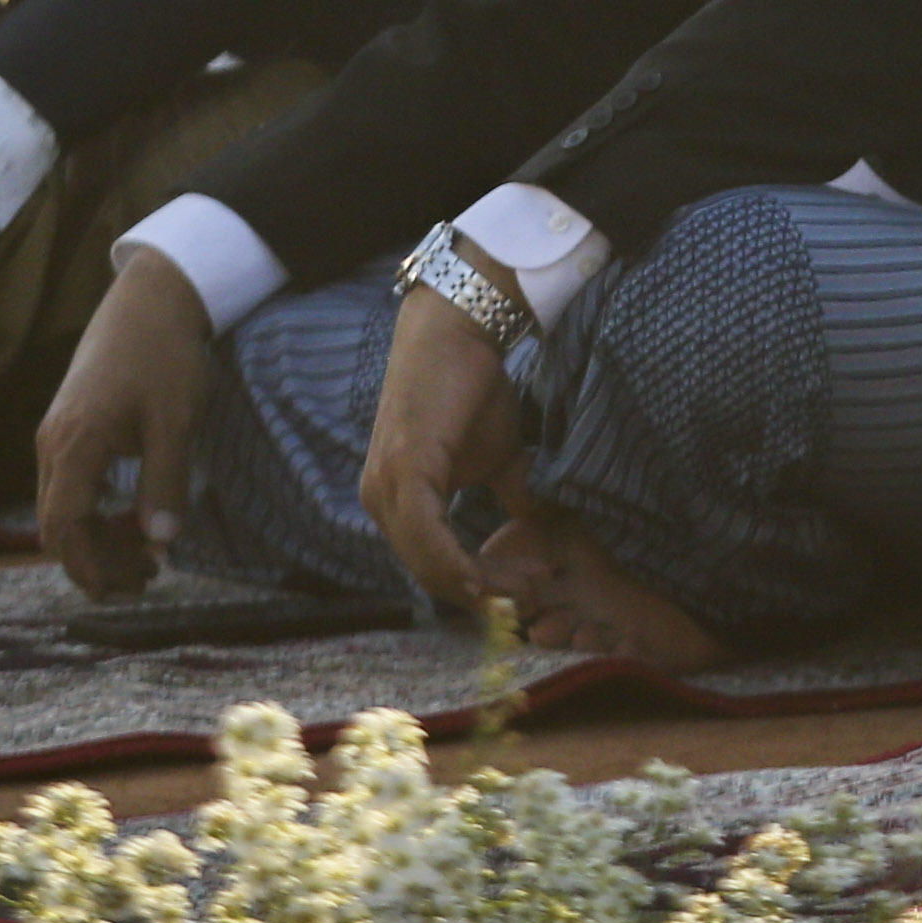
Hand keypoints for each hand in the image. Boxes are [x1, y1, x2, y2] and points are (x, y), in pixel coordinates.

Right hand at [35, 246, 217, 596]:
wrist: (152, 297)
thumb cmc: (163, 354)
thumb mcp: (175, 421)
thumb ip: (166, 483)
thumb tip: (161, 543)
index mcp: (73, 443)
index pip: (66, 527)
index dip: (91, 567)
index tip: (128, 588)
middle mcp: (53, 443)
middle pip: (58, 526)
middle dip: (97, 561)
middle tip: (148, 577)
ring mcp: (57, 435)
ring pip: (62, 509)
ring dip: (98, 539)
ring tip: (147, 555)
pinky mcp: (69, 428)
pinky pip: (71, 487)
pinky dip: (97, 513)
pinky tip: (134, 518)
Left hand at [356, 264, 528, 613]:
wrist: (458, 332)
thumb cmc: (474, 388)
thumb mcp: (500, 457)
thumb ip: (514, 497)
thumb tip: (542, 533)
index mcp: (395, 499)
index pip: (432, 564)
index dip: (480, 585)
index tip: (528, 586)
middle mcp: (379, 499)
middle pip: (429, 573)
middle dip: (484, 591)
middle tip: (535, 589)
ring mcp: (385, 487)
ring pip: (428, 564)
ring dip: (481, 581)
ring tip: (530, 578)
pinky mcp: (403, 472)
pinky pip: (427, 539)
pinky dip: (458, 564)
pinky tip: (489, 578)